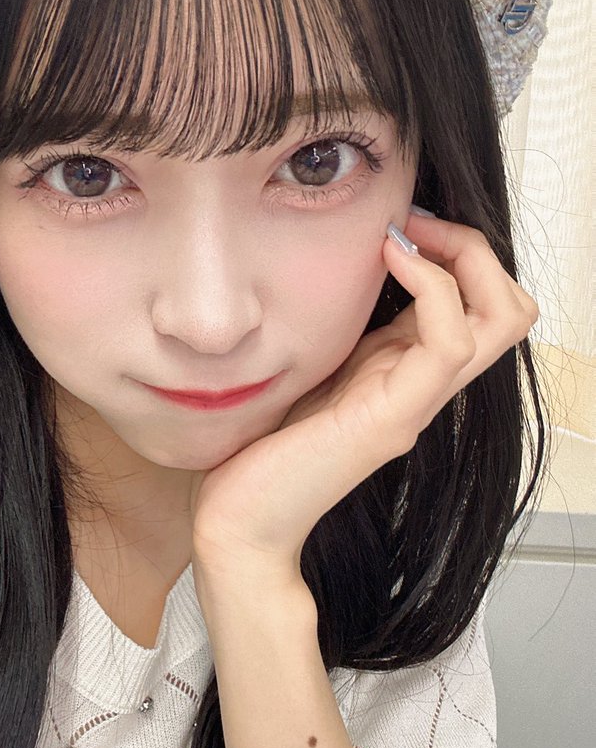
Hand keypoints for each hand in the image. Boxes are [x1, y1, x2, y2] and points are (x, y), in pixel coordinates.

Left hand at [188, 214, 538, 597]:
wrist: (238, 522)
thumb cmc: (256, 447)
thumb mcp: (299, 365)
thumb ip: (329, 328)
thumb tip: (329, 268)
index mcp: (401, 371)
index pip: (478, 304)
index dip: (456, 251)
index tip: (397, 224)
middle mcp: (421, 387)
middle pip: (509, 308)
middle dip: (474, 248)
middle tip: (412, 225)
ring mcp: (414, 404)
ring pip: (500, 318)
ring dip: (462, 256)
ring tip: (400, 237)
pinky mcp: (394, 418)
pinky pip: (449, 342)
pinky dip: (433, 286)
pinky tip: (388, 261)